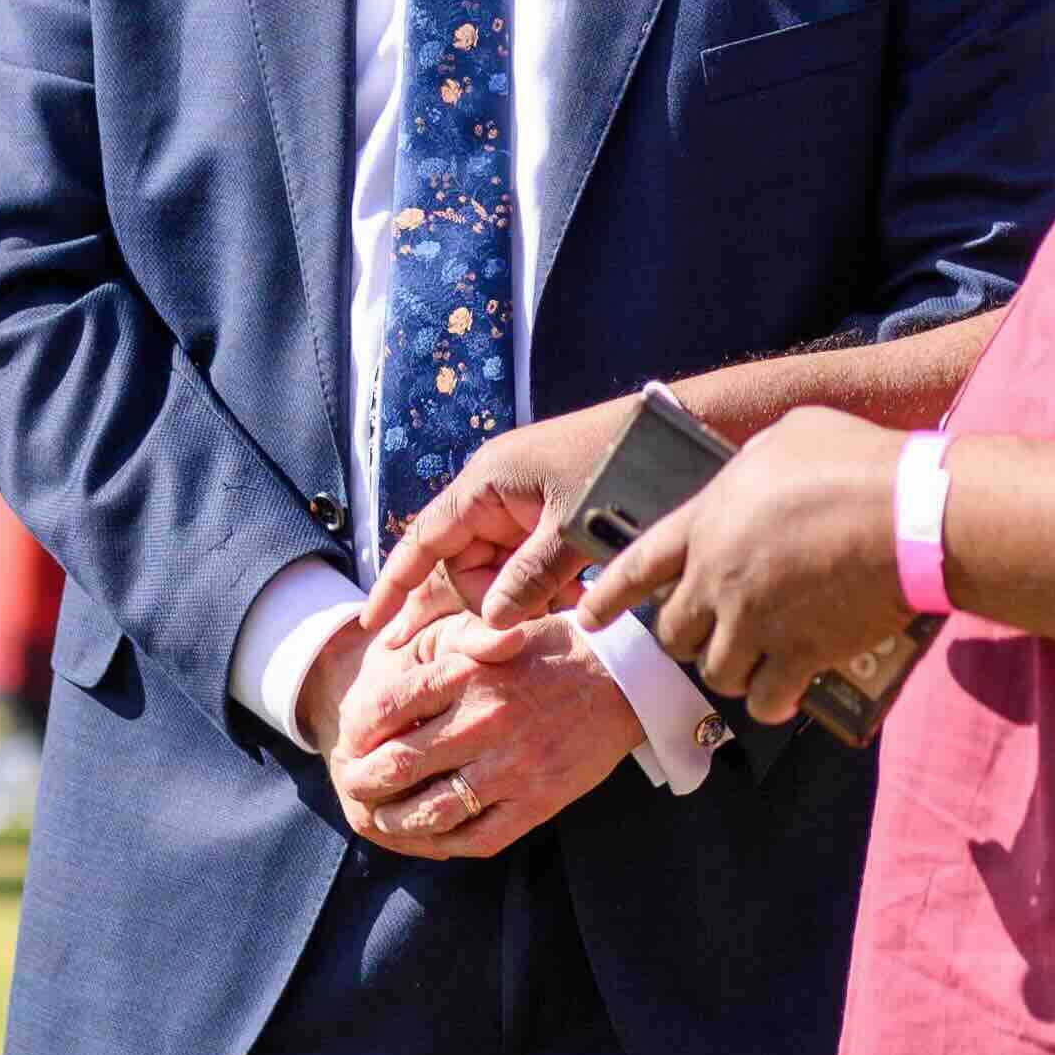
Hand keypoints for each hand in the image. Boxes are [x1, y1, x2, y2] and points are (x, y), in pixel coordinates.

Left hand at [332, 607, 640, 857]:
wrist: (625, 678)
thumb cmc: (551, 648)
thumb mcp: (493, 630)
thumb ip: (442, 648)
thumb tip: (385, 658)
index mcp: (469, 674)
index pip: (386, 709)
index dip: (356, 731)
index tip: (349, 739)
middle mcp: (485, 722)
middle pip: (397, 766)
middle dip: (362, 780)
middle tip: (351, 784)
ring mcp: (512, 769)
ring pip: (429, 812)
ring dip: (392, 820)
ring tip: (378, 817)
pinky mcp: (537, 803)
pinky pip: (475, 839)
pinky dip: (441, 843)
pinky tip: (427, 837)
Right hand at [369, 395, 642, 637]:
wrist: (680, 430)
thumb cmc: (621, 468)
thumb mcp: (572, 530)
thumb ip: (530, 578)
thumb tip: (493, 623)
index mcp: (486, 484)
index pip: (424, 540)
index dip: (396, 583)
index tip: (374, 624)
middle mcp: (496, 493)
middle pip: (465, 564)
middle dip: (492, 599)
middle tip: (533, 620)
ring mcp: (524, 504)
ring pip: (502, 567)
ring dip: (526, 594)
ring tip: (570, 602)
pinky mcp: (552, 513)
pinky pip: (530, 560)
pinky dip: (547, 584)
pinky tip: (578, 594)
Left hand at [584, 409, 909, 725]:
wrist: (911, 513)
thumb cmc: (855, 463)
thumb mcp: (789, 438)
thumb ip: (754, 470)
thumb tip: (757, 481)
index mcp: (707, 520)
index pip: (638, 565)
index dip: (610, 595)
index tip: (590, 618)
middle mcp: (718, 577)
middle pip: (674, 632)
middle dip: (689, 637)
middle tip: (712, 634)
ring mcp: (755, 621)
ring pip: (717, 672)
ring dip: (734, 671)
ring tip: (757, 663)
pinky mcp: (798, 654)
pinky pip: (766, 700)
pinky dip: (773, 702)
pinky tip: (786, 695)